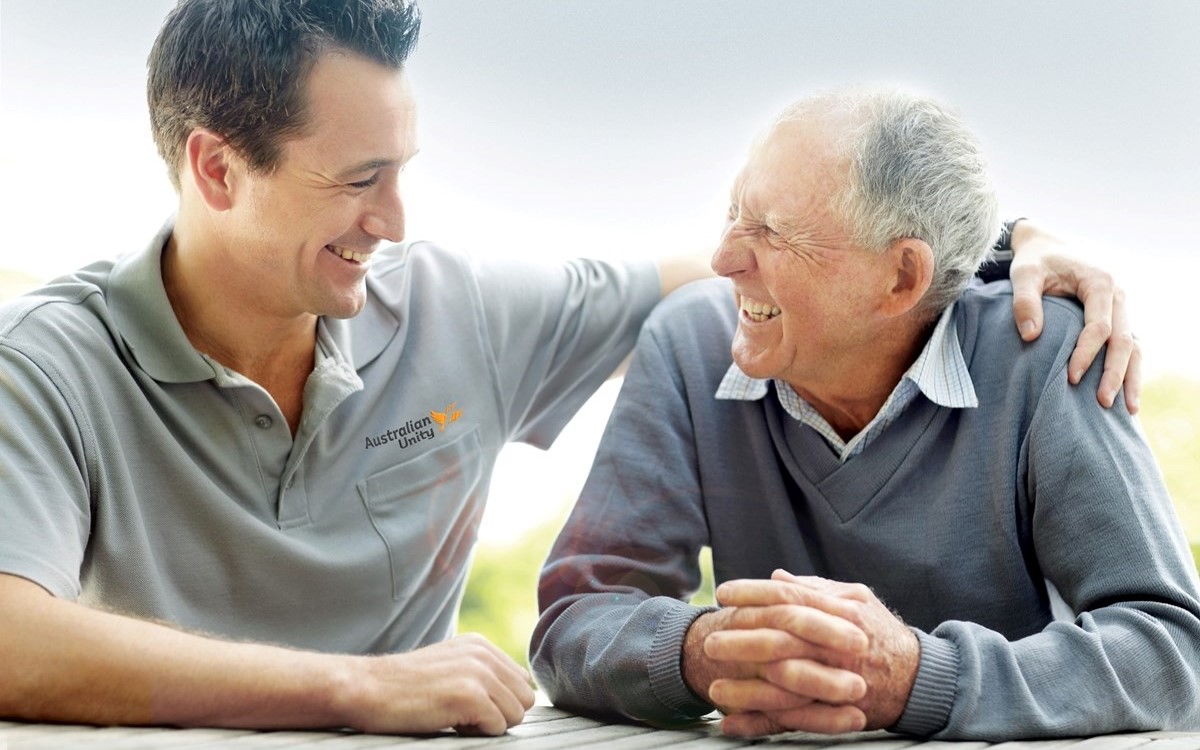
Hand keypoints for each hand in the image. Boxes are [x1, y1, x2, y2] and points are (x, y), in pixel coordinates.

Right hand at [338, 633, 534, 734]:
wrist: (366, 688)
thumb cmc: (403, 686)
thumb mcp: (448, 666)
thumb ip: (481, 672)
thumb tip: (515, 694)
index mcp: (480, 645)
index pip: (521, 681)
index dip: (500, 701)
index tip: (469, 704)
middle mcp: (483, 654)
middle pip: (524, 698)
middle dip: (500, 714)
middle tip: (464, 714)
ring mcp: (478, 673)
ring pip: (516, 714)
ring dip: (489, 724)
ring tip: (455, 716)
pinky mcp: (470, 695)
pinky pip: (498, 726)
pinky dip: (477, 732)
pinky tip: (449, 721)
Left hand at [708, 571, 918, 737]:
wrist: (921, 680)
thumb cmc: (882, 635)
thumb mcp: (856, 601)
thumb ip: (816, 589)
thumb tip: (779, 577)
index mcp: (841, 613)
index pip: (789, 598)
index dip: (753, 593)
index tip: (723, 593)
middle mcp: (838, 646)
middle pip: (781, 639)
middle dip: (741, 640)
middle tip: (708, 640)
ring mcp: (838, 681)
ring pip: (784, 685)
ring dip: (745, 690)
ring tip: (712, 690)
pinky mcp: (836, 712)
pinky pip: (793, 721)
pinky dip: (760, 724)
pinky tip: (731, 725)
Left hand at [1008, 220, 1140, 412]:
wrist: (1046, 247)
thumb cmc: (1034, 261)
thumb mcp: (1023, 274)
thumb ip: (1024, 301)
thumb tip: (1030, 336)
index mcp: (1100, 282)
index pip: (1099, 326)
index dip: (1086, 354)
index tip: (1070, 378)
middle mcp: (1118, 295)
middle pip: (1123, 340)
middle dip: (1114, 373)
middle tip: (1102, 403)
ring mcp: (1121, 308)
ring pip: (1133, 346)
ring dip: (1130, 377)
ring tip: (1127, 411)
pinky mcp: (1116, 317)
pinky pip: (1128, 346)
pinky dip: (1128, 369)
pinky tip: (1125, 395)